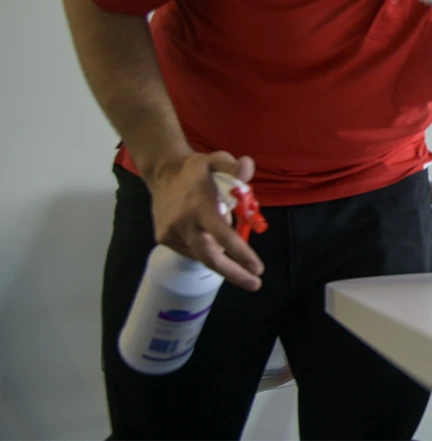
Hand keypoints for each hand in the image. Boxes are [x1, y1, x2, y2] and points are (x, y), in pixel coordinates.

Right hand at [147, 151, 264, 290]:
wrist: (162, 172)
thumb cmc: (197, 169)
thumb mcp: (218, 160)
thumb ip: (234, 166)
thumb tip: (248, 167)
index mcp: (200, 204)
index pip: (223, 234)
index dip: (240, 254)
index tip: (257, 269)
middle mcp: (184, 222)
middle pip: (210, 257)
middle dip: (234, 274)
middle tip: (255, 283)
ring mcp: (171, 232)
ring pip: (202, 253)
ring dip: (218, 249)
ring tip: (217, 224)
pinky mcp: (163, 238)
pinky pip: (191, 249)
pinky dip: (203, 245)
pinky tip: (203, 229)